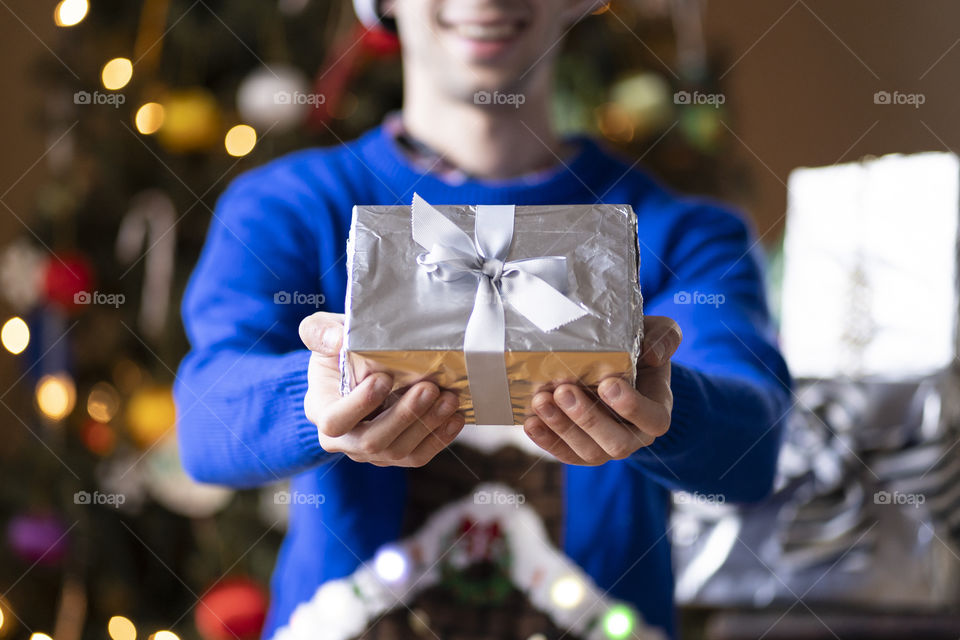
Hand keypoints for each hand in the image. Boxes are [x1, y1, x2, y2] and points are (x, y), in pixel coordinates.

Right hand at [299, 312, 464, 466]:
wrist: (359, 364)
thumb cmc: (339, 347)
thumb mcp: (322, 331)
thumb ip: (321, 332)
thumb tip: (337, 340)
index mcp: (321, 409)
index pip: (334, 422)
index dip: (359, 405)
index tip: (383, 378)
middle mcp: (344, 439)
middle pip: (371, 442)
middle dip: (403, 416)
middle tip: (428, 389)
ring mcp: (371, 450)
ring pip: (398, 452)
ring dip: (427, 427)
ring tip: (448, 399)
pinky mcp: (395, 453)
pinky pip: (417, 456)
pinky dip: (439, 438)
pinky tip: (455, 416)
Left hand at [523, 315, 681, 464]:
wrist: (619, 367)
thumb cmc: (640, 348)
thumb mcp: (659, 335)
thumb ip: (664, 338)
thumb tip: (653, 355)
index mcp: (657, 411)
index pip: (652, 419)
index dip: (631, 406)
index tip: (607, 383)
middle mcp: (634, 436)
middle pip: (616, 443)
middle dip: (587, 418)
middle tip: (563, 390)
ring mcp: (606, 447)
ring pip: (588, 451)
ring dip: (561, 428)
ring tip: (540, 401)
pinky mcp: (581, 450)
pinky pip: (565, 453)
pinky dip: (546, 440)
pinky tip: (530, 422)